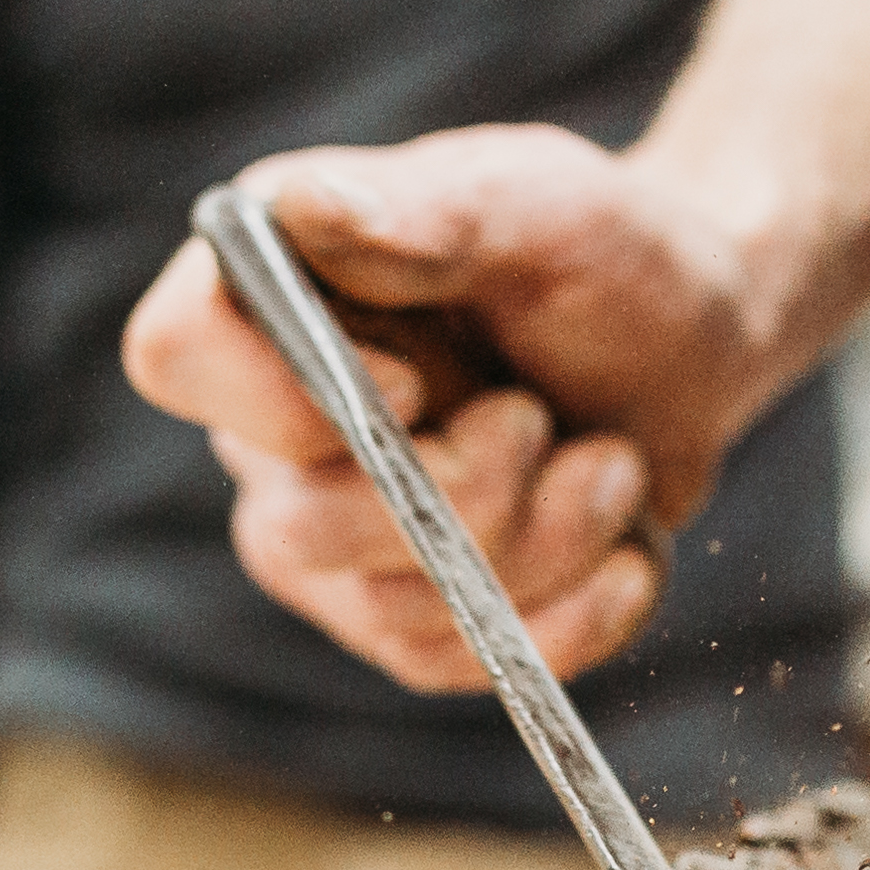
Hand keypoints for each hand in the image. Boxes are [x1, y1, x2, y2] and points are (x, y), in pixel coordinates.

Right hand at [120, 128, 787, 692]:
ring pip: (393, 608)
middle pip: (297, 525)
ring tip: (608, 462)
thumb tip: (300, 206)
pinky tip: (622, 547)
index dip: (284, 399)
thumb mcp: (535, 206)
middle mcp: (265, 421)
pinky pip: (459, 662)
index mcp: (268, 287)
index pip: (177, 357)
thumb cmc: (604, 250)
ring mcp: (325, 533)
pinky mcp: (399, 617)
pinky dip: (570, 615)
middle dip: (463, 491)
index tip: (414, 384)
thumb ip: (425, 214)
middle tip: (542, 418)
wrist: (693, 344)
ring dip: (542, 542)